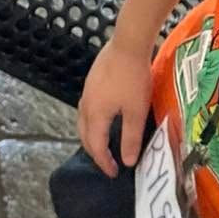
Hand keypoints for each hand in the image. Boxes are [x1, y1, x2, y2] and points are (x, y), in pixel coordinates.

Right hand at [78, 35, 152, 177]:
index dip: (104, 162)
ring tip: (102, 143)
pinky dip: (91, 121)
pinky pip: (86, 108)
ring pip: (83, 121)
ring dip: (90, 136)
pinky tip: (103, 117)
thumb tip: (127, 162)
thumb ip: (131, 138)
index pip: (96, 146)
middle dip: (94, 152)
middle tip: (106, 162)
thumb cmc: (133, 79)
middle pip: (84, 135)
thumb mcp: (136, 111)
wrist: (128, 44)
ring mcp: (87, 91)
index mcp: (95, 115)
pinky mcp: (92, 80)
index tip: (114, 173)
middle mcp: (86, 105)